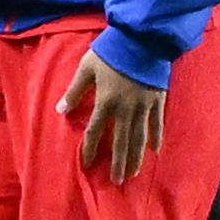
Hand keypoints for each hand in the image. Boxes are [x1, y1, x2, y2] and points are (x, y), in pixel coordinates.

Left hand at [61, 49, 165, 181]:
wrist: (143, 38)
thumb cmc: (111, 51)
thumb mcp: (87, 67)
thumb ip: (74, 90)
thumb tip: (61, 110)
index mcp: (106, 101)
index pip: (95, 131)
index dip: (89, 149)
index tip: (86, 164)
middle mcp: (125, 109)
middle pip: (120, 142)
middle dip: (118, 163)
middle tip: (117, 181)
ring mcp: (144, 106)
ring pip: (139, 138)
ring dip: (135, 157)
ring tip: (133, 173)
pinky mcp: (158, 100)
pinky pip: (157, 124)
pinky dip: (156, 138)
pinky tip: (155, 152)